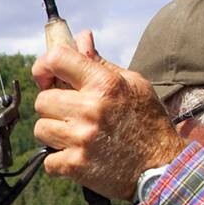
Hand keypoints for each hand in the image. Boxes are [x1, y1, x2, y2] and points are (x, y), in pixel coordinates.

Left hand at [32, 29, 181, 199]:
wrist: (162, 166)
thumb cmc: (147, 122)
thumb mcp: (132, 84)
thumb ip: (100, 63)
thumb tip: (81, 38)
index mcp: (105, 84)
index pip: (56, 59)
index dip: (44, 66)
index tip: (46, 75)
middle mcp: (91, 109)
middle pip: (42, 100)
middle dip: (53, 107)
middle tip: (71, 115)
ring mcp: (82, 139)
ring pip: (41, 129)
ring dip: (54, 134)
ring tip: (76, 136)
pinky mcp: (77, 165)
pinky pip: (48, 160)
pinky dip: (58, 162)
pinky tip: (78, 156)